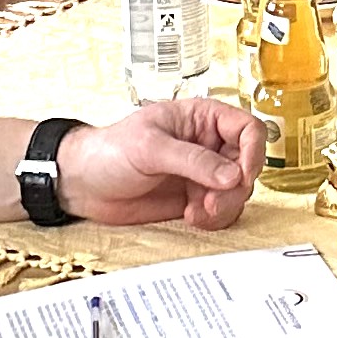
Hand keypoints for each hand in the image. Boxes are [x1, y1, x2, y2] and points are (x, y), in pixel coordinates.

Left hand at [55, 98, 265, 229]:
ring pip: (237, 192)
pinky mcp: (195, 198)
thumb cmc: (110, 151)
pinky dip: (214, 219)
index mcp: (202, 119)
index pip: (247, 129)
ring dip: (224, 206)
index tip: (241, 175)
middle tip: (211, 203)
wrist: (84, 185)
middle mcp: (208, 145)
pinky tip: (191, 217)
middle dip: (234, 188)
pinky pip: (222, 210)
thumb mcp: (150, 148)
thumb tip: (232, 175)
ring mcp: (203, 173)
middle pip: (246, 165)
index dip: (252, 151)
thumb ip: (193, 161)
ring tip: (197, 212)